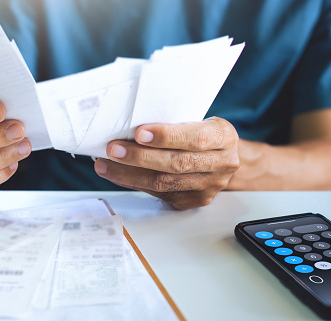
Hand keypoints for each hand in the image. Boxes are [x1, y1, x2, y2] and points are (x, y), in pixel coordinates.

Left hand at [94, 117, 239, 209]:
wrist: (224, 159)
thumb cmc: (204, 134)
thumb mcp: (200, 119)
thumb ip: (176, 122)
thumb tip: (131, 124)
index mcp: (224, 137)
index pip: (195, 138)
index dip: (166, 137)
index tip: (139, 133)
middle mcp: (221, 164)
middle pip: (177, 164)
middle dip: (140, 157)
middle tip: (113, 149)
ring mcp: (209, 186)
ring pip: (165, 183)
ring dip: (130, 174)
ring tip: (106, 165)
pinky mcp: (194, 201)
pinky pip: (160, 194)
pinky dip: (134, 183)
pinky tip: (118, 175)